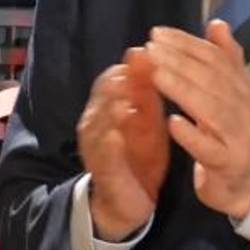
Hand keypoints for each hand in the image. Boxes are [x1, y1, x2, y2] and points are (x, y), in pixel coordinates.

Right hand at [78, 47, 169, 241]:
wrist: (128, 201)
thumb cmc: (138, 155)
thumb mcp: (146, 120)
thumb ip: (148, 92)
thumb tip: (152, 55)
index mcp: (109, 106)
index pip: (115, 77)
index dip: (133, 64)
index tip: (153, 48)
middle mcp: (97, 121)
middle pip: (104, 94)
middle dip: (121, 79)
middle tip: (141, 64)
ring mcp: (96, 146)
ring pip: (98, 121)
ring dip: (110, 108)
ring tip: (125, 96)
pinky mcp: (102, 170)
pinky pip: (102, 155)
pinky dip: (108, 144)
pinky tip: (117, 135)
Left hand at [147, 22, 249, 220]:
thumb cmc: (232, 132)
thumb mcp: (230, 94)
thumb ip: (224, 60)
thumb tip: (217, 24)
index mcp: (239, 89)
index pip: (215, 60)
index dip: (188, 44)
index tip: (157, 34)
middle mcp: (242, 109)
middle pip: (213, 81)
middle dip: (181, 62)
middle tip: (151, 50)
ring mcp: (237, 137)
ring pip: (212, 110)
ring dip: (184, 91)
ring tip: (157, 76)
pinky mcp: (227, 164)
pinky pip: (209, 149)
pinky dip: (192, 135)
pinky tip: (172, 122)